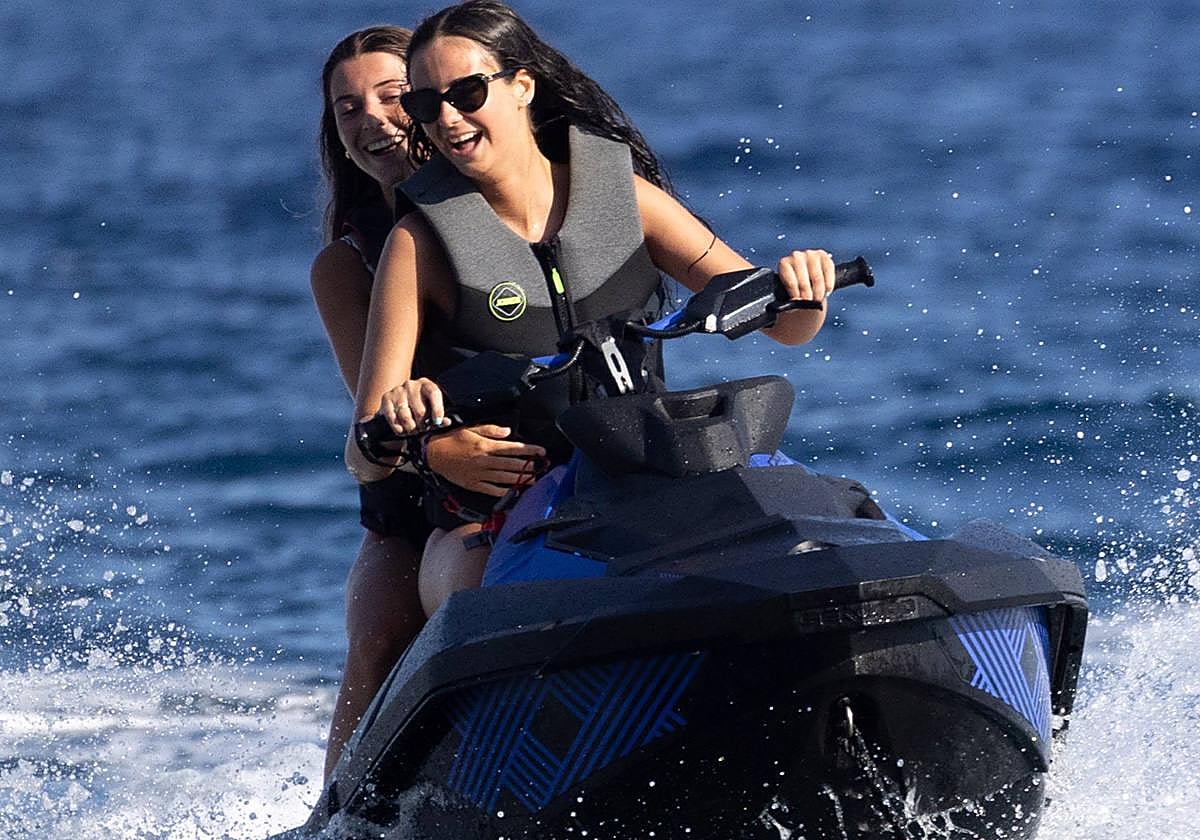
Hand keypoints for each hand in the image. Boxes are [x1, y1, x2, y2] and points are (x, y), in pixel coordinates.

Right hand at [377, 378, 446, 432]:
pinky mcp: (386, 398)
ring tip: (412, 430)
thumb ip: (439, 418)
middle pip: (420, 410)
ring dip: (410, 428)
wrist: (397, 404)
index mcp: (426, 385)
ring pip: (405, 416)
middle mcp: (411, 385)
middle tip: (421, 429)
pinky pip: (393, 418)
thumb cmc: (418, 408)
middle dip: (422, 425)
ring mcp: (398, 390)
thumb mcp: (430, 411)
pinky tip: (401, 430)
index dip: (437, 409)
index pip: (434, 393)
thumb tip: (447, 422)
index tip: (437, 421)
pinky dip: (398, 428)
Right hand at [425, 425, 546, 496]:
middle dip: (529, 465)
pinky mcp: (473, 484)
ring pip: (504, 478)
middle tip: (542, 466)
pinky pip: (491, 490)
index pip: (512, 448)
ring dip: (520, 479)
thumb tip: (507, 432)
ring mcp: (479, 474)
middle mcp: (484, 461)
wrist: (433, 454)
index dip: (529, 450)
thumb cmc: (451, 440)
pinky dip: (503, 491)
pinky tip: (513, 491)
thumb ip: (491, 430)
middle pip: (511, 464)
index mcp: (485, 447)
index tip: (540, 451)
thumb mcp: (471, 429)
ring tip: (532, 479)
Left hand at [777, 249, 834, 302]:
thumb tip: (798, 304)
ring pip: (817, 279)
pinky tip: (827, 291)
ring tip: (817, 300)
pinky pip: (828, 272)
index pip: (791, 283)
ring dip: (819, 293)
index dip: (796, 295)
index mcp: (784, 264)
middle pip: (804, 282)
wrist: (805, 275)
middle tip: (810, 304)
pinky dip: (828, 284)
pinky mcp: (824, 256)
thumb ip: (791, 298)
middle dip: (807, 297)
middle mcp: (796, 256)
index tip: (799, 303)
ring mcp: (811, 255)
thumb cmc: (795, 285)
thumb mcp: (789, 291)